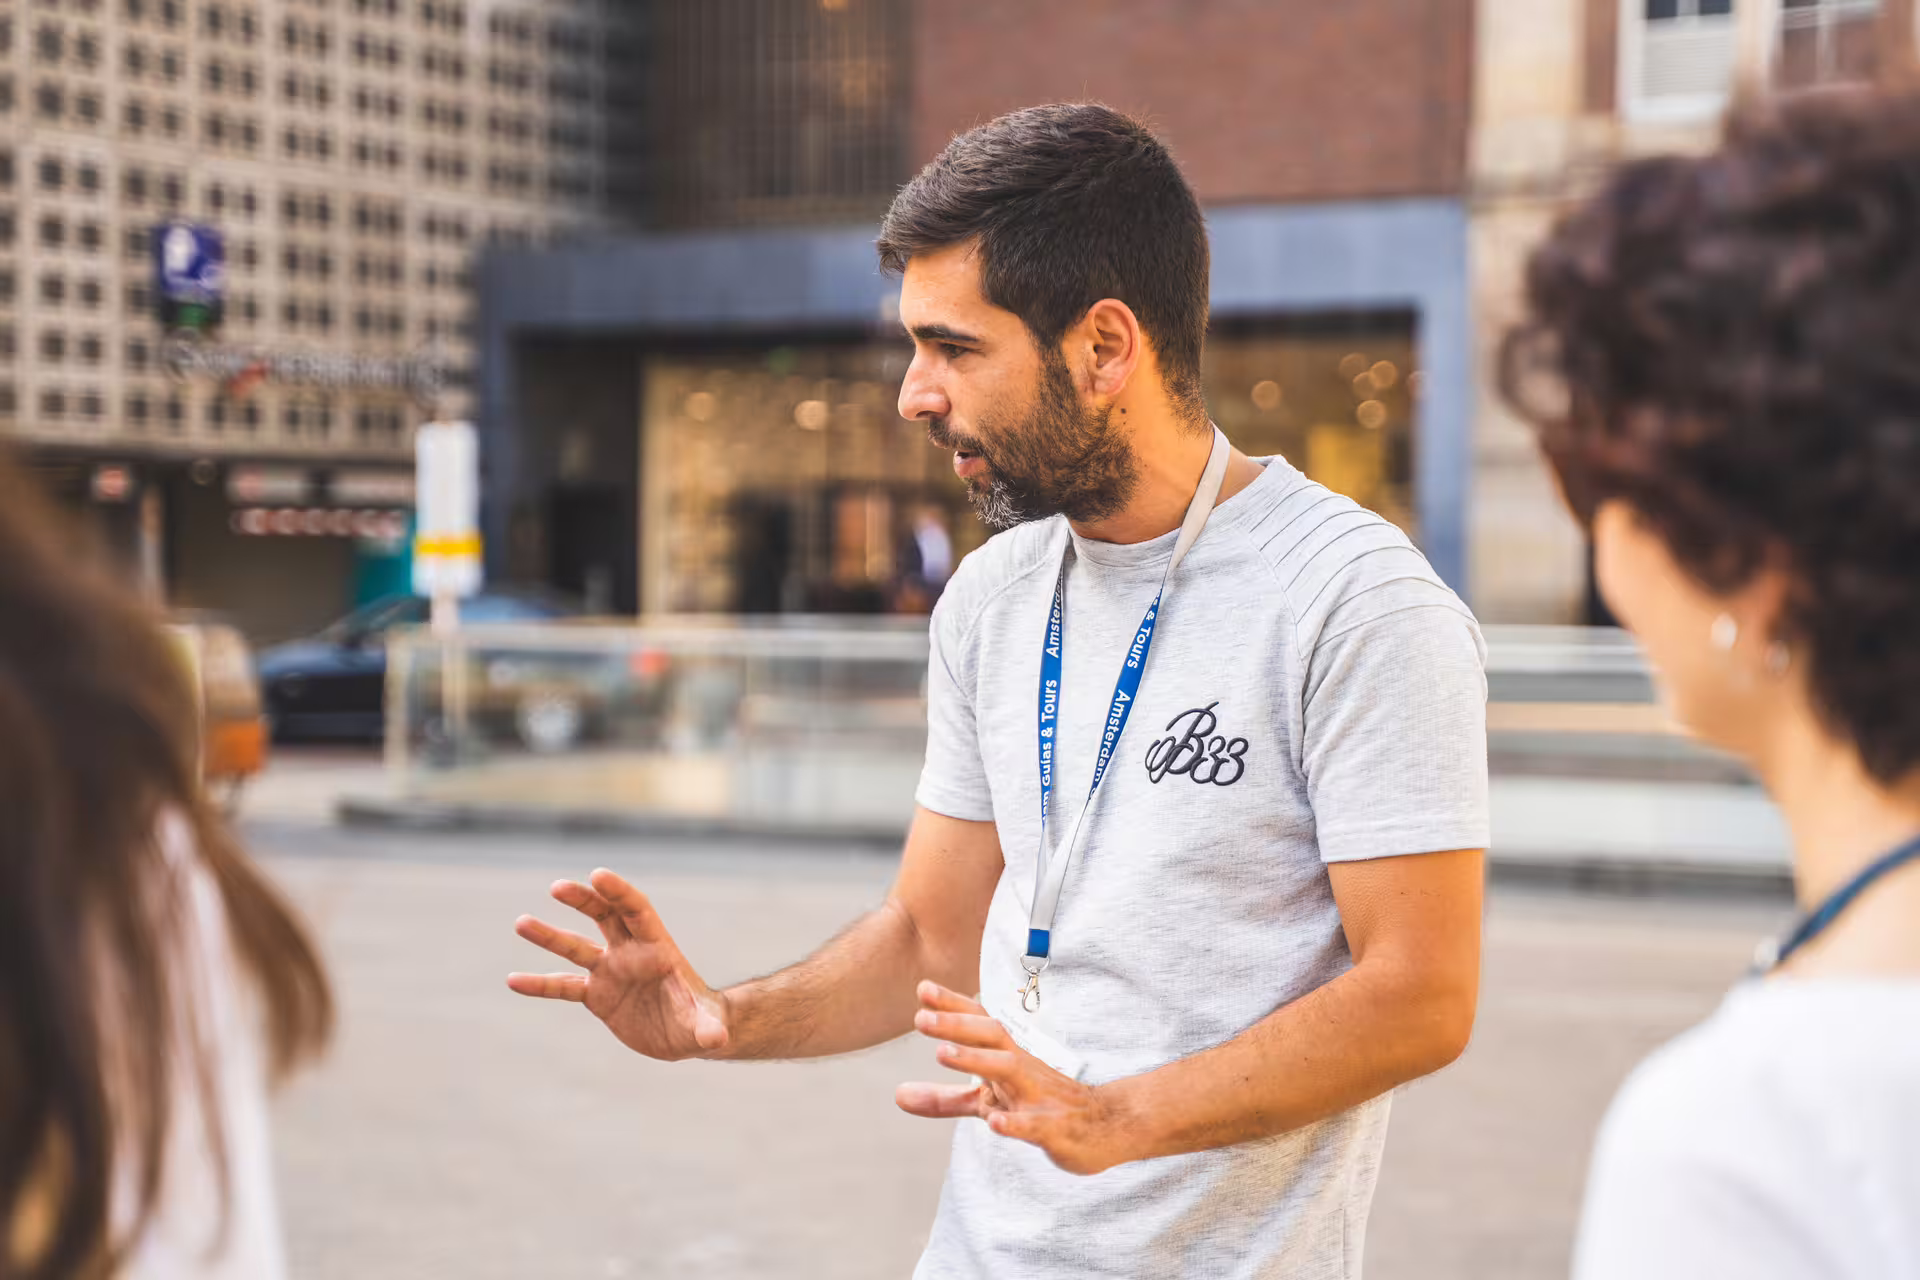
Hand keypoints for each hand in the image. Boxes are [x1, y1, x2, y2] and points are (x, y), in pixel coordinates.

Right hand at [507, 868, 729, 1060]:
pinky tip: (513, 980)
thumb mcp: (706, 1026)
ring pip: (576, 947)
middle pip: (604, 916)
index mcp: (657, 947)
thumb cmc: (702, 1022)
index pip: (636, 910)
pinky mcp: (597, 996)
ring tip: (521, 922)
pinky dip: (540, 984)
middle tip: (557, 887)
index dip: (619, 892)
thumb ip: (709, 1029)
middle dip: (583, 900)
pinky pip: (563, 986)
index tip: (597, 875)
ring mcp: (611, 972)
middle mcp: (630, 952)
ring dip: (549, 936)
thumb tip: (716, 1041)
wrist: (687, 1036)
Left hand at [894, 982, 1128, 1175]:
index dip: (952, 1007)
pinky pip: (1035, 1125)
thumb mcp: (989, 1102)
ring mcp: (1039, 1096)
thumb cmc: (1041, 1105)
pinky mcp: (1054, 1128)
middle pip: (990, 1037)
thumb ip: (945, 1099)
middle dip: (955, 1026)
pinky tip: (994, 1123)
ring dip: (976, 1061)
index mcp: (1007, 1057)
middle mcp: (1022, 1068)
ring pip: (1009, 1071)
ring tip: (941, 1054)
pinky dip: (1016, 1123)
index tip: (922, 988)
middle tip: (919, 1017)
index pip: (979, 1024)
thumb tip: (897, 1095)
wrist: (1105, 1127)